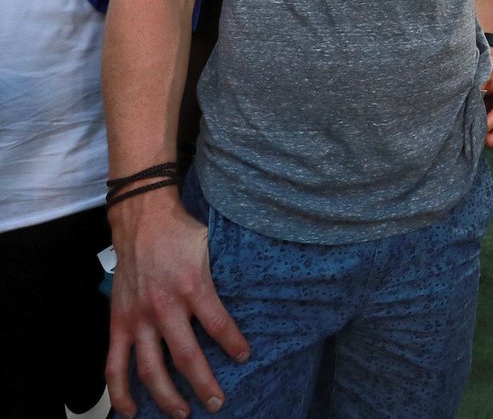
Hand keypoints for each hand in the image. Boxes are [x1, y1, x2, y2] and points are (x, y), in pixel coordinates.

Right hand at [107, 196, 248, 416]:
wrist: (142, 221)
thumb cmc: (181, 234)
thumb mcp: (212, 248)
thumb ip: (223, 275)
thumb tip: (249, 292)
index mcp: (193, 286)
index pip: (218, 323)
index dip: (233, 344)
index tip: (244, 357)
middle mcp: (164, 306)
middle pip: (185, 356)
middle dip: (204, 384)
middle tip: (217, 403)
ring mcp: (138, 318)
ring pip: (150, 369)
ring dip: (166, 397)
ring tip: (182, 414)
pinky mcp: (118, 323)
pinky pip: (114, 366)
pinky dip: (120, 392)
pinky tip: (130, 411)